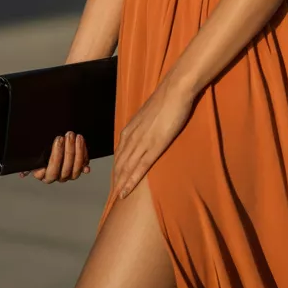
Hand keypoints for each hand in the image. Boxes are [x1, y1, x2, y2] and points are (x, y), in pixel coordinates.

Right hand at [19, 132, 90, 182]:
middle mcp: (57, 177)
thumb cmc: (40, 153)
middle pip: (65, 168)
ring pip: (76, 168)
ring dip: (78, 151)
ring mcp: (69, 174)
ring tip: (76, 137)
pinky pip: (84, 164)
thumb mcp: (33, 156)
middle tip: (69, 135)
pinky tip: (83, 145)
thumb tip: (23, 174)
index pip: (51, 170)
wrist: (54, 147)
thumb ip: (28, 164)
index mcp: (44, 176)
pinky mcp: (79, 169)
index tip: (58, 139)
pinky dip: (85, 154)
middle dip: (69, 150)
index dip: (56, 156)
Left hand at [109, 75, 193, 201]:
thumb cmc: (165, 101)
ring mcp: (141, 142)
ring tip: (117, 197)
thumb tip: (145, 133)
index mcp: (130, 129)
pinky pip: (139, 167)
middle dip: (115, 179)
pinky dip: (131, 181)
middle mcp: (131, 137)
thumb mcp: (149, 115)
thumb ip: (144, 127)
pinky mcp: (154, 146)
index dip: (116, 169)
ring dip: (120, 184)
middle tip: (112, 195)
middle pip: (119, 163)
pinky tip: (126, 191)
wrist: (175, 91)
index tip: (114, 182)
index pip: (119, 154)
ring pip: (126, 168)